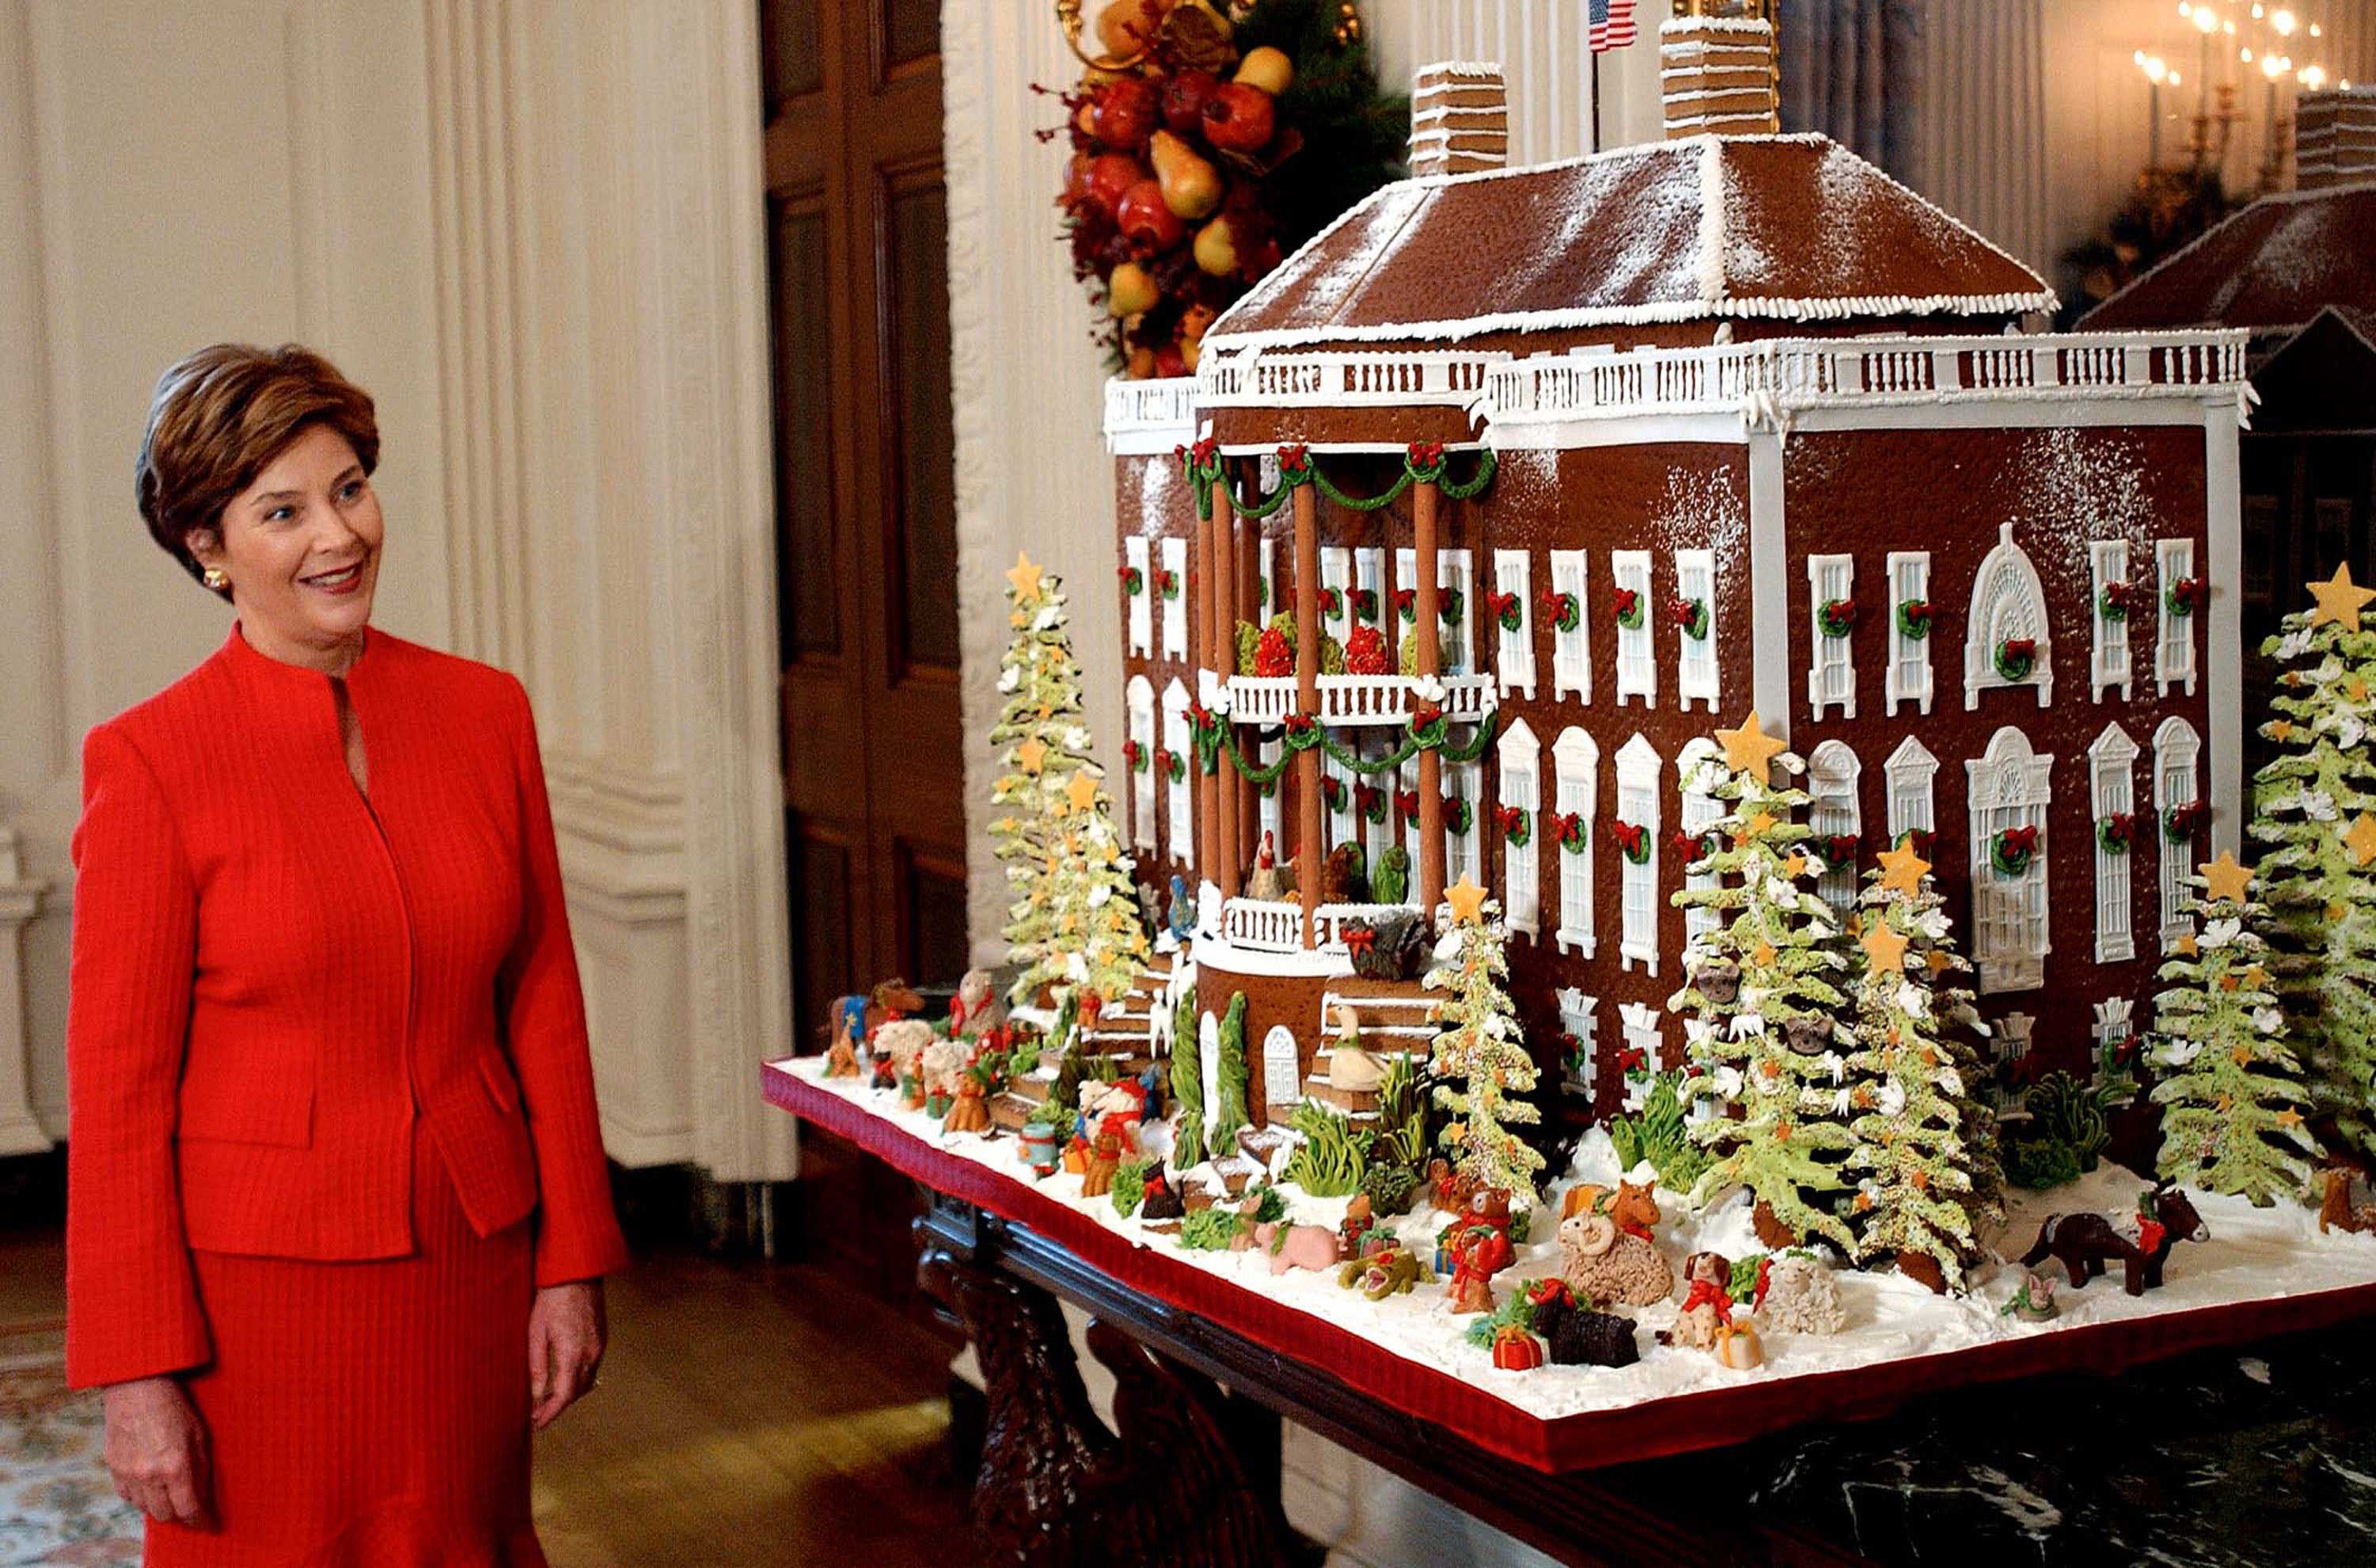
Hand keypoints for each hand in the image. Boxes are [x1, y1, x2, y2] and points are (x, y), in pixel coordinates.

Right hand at [101, 1375, 212, 1527]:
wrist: (135, 1387)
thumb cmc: (173, 1406)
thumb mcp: (199, 1434)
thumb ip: (201, 1468)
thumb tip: (204, 1495)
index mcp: (175, 1466)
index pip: (189, 1509)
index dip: (200, 1520)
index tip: (207, 1523)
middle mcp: (149, 1475)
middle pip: (165, 1514)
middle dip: (181, 1515)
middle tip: (190, 1508)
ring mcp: (128, 1473)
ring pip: (145, 1508)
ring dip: (160, 1506)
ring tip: (171, 1494)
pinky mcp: (113, 1468)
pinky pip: (127, 1496)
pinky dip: (140, 1497)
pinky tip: (150, 1486)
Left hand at [527, 1278, 605, 1429]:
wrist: (576, 1273)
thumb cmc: (551, 1300)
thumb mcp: (535, 1333)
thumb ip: (536, 1366)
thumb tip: (535, 1394)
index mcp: (571, 1353)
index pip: (564, 1395)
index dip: (550, 1413)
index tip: (538, 1423)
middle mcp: (590, 1354)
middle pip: (577, 1392)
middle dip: (557, 1407)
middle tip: (537, 1414)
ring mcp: (599, 1347)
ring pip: (586, 1383)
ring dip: (568, 1394)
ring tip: (547, 1399)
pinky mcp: (601, 1340)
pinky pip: (591, 1369)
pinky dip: (577, 1380)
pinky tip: (562, 1379)